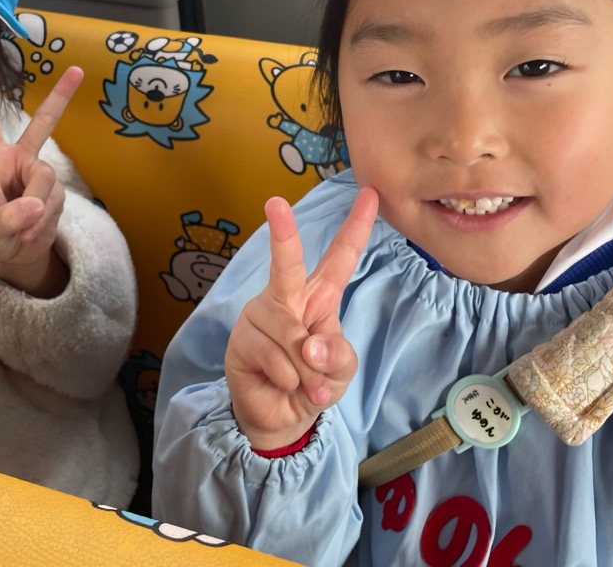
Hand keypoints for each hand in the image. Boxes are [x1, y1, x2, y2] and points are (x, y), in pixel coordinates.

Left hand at [0, 64, 82, 296]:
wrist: (13, 258)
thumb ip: (8, 217)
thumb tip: (36, 204)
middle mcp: (20, 162)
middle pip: (43, 125)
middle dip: (60, 97)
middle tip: (78, 71)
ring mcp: (40, 177)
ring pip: (47, 181)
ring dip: (36, 210)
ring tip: (21, 231)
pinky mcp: (55, 194)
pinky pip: (54, 202)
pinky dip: (43, 222)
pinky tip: (32, 233)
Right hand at [224, 188, 377, 450]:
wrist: (281, 417)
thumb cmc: (314, 383)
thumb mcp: (340, 371)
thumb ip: (337, 354)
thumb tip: (309, 343)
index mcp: (318, 296)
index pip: (339, 257)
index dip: (356, 227)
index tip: (371, 194)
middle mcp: (286, 298)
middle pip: (287, 262)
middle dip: (282, 233)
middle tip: (275, 203)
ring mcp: (260, 316)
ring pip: (291, 334)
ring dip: (306, 368)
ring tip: (304, 383)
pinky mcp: (241, 340)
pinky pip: (275, 357)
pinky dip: (288, 378)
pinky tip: (283, 385)